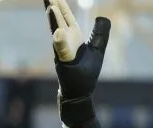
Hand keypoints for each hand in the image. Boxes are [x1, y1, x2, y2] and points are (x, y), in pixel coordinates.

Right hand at [44, 0, 110, 127]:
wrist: (79, 94)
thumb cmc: (85, 73)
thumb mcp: (97, 51)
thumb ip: (99, 34)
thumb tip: (102, 17)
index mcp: (72, 37)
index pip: (65, 16)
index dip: (61, 4)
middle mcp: (64, 43)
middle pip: (57, 21)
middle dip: (52, 6)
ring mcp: (62, 53)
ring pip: (57, 34)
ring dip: (53, 21)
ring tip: (50, 6)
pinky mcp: (63, 64)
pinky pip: (61, 52)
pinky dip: (59, 42)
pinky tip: (58, 33)